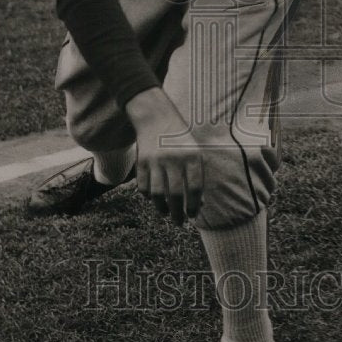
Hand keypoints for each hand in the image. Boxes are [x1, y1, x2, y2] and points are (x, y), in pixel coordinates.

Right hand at [125, 88, 203, 224]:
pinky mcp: (141, 162)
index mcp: (191, 156)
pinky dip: (148, 197)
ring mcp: (156, 160)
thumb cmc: (180, 141)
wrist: (156, 118)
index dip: (194, 205)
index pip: (194, 188)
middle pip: (176, 194)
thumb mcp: (194, 153)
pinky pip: (144, 187)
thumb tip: (199, 204)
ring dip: (162, 208)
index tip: (193, 215)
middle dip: (178, 213)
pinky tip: (153, 199)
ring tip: (166, 213)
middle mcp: (174, 158)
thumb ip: (197, 176)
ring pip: (158, 194)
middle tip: (179, 222)